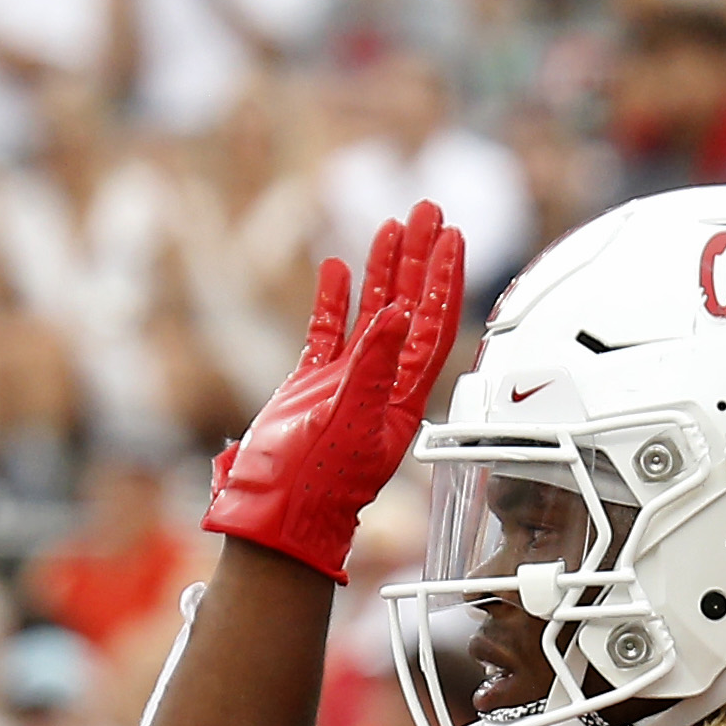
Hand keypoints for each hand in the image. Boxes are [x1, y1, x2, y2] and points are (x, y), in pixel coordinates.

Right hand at [201, 203, 467, 581]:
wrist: (273, 514)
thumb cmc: (316, 484)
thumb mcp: (351, 421)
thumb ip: (374, 366)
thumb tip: (398, 314)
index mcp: (401, 396)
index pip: (433, 326)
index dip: (444, 280)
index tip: (452, 237)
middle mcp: (380, 384)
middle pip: (409, 308)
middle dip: (420, 259)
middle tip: (428, 211)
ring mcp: (345, 383)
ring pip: (370, 313)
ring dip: (383, 270)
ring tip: (391, 225)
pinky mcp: (310, 387)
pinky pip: (326, 333)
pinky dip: (332, 300)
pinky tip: (334, 268)